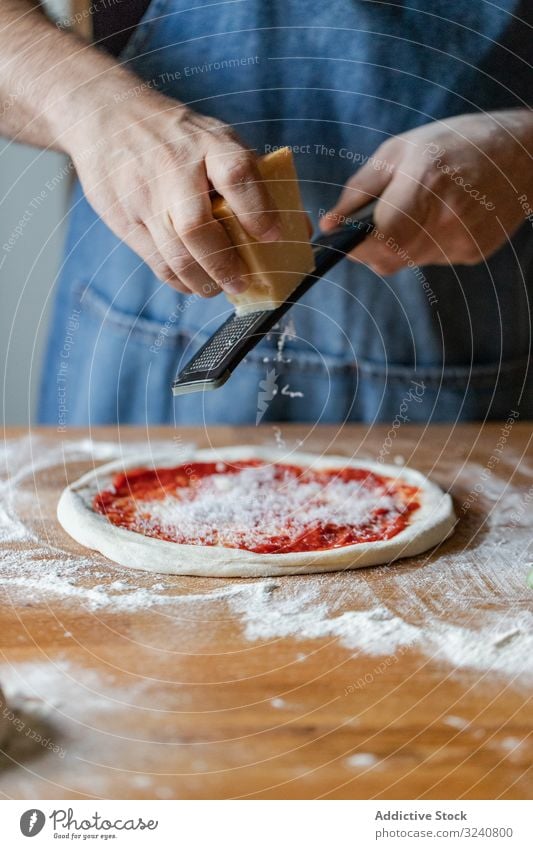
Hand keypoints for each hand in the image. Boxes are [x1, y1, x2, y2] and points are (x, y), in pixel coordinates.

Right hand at [63, 81, 280, 295]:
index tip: (273, 236)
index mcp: (207, 143)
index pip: (236, 174)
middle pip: (196, 226)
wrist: (105, 113)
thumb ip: (254, 180)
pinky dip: (179, 280)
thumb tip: (298, 228)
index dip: (257, 210)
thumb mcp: (217, 140)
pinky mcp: (123, 219)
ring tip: (220, 288)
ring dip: (203, 281)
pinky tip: (194, 282)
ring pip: (174, 253)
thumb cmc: (178, 136)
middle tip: (242, 282)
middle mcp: (174, 168)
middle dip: (224, 264)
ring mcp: (144, 195)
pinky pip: (156, 261)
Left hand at [320, 111, 532, 273]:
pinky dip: (424, 244)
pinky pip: (431, 259)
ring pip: (407, 262)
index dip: (354, 246)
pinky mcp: (473, 254)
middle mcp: (446, 218)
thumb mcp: (400, 150)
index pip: (378, 238)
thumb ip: (361, 189)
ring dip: (398, 244)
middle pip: (388, 259)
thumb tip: (329, 224)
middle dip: (371, 247)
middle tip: (375, 222)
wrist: (524, 154)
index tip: (342, 238)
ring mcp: (462, 241)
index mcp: (425, 183)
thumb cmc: (455, 143)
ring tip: (416, 210)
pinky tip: (440, 217)